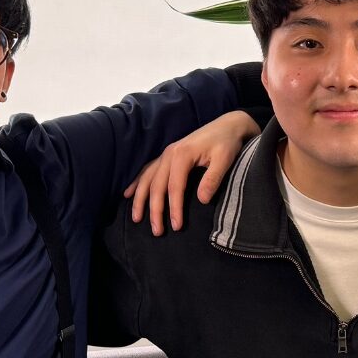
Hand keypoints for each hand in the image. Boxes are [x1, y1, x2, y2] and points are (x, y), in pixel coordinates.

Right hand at [124, 111, 261, 233]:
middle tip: (157, 231)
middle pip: (156, 186)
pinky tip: (129, 194)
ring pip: (147, 179)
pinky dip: (137, 183)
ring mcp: (166, 154)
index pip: (174, 187)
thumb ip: (212, 178)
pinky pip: (148, 170)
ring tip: (136, 219)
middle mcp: (169, 153)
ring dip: (140, 199)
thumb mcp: (225, 159)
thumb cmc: (227, 142)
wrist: (228, 125)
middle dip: (155, 210)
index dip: (174, 208)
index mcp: (182, 155)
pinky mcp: (168, 155)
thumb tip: (201, 200)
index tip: (176, 226)